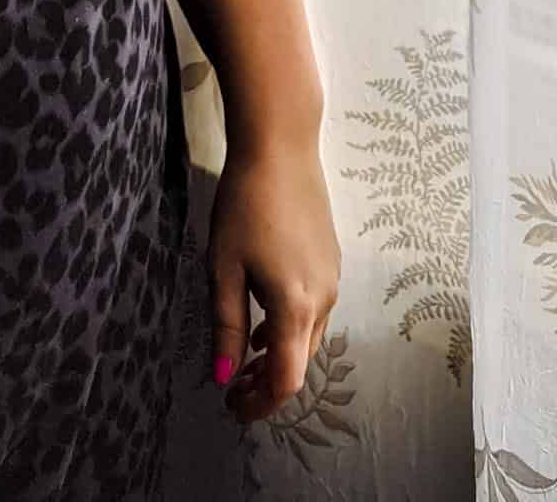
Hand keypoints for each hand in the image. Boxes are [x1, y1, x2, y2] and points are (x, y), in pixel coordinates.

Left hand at [208, 139, 340, 423]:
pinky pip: (314, 310)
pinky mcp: (331, 259)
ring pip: (308, 337)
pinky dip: (290, 327)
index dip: (259, 405)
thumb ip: (227, 326)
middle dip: (267, 383)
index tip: (231, 408)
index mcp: (297, 307)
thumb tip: (225, 376)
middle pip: (300, 363)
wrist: (282, 147)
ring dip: (279, 355)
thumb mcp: (224, 269)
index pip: (286, 381)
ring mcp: (332, 277)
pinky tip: (264, 316)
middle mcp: (324, 298)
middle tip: (231, 387)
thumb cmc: (246, 205)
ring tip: (245, 356)